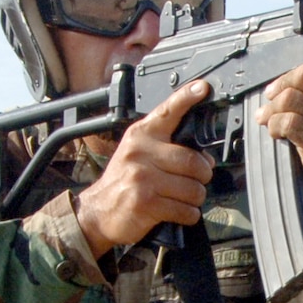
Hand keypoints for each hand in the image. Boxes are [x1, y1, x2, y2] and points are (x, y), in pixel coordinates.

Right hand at [73, 80, 215, 255]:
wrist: (98, 211)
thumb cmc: (123, 182)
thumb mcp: (137, 154)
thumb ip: (164, 147)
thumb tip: (204, 156)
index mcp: (141, 136)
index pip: (167, 112)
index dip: (186, 98)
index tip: (202, 88)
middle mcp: (140, 153)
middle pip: (194, 161)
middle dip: (203, 175)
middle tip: (197, 180)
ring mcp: (142, 178)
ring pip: (193, 189)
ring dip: (195, 199)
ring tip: (182, 198)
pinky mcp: (146, 203)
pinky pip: (185, 210)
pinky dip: (188, 215)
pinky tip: (178, 212)